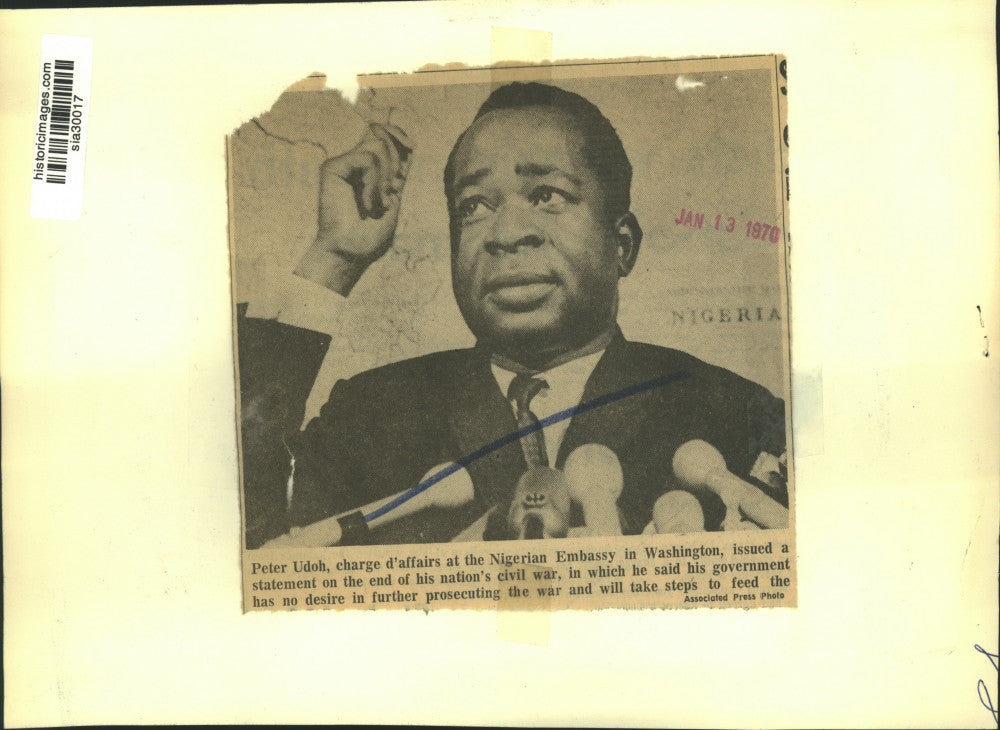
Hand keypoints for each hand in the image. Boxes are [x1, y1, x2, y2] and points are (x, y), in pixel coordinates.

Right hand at [295, 122, 413, 294]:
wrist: (351, 252)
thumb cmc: (372, 235)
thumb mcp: (394, 198)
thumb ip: (398, 170)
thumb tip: (406, 142)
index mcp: (374, 171)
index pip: (389, 138)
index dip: (401, 135)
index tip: (412, 147)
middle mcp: (358, 164)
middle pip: (384, 134)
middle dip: (397, 160)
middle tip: (392, 190)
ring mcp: (345, 164)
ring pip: (378, 145)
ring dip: (385, 177)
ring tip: (377, 203)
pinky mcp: (333, 167)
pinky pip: (366, 158)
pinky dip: (374, 181)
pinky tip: (366, 202)